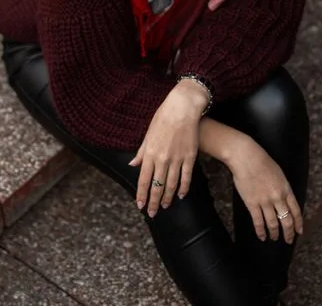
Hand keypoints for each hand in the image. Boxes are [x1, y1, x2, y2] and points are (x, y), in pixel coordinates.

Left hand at [128, 81, 207, 216]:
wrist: (182, 108)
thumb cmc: (163, 118)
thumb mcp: (147, 134)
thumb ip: (141, 152)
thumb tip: (132, 165)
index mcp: (149, 153)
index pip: (144, 180)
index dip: (142, 195)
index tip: (140, 206)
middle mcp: (162, 159)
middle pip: (157, 186)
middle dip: (153, 202)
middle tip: (152, 213)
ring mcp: (176, 159)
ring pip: (171, 185)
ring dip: (167, 198)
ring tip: (164, 206)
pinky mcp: (189, 157)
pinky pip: (186, 177)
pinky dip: (184, 188)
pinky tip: (180, 195)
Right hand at [228, 139, 303, 243]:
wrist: (247, 158)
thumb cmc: (262, 162)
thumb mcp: (279, 174)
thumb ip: (283, 188)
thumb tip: (284, 200)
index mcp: (286, 189)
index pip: (296, 211)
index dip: (298, 223)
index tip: (299, 231)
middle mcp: (278, 198)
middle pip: (286, 220)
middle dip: (289, 233)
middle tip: (289, 240)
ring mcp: (265, 202)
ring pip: (273, 224)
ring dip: (275, 233)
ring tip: (274, 239)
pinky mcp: (252, 204)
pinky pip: (258, 222)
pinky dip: (260, 231)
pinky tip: (262, 236)